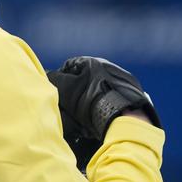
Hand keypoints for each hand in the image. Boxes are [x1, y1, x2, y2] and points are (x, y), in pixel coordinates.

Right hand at [47, 56, 161, 171]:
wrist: (125, 118)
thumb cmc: (92, 102)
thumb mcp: (67, 89)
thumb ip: (55, 79)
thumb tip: (48, 75)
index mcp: (93, 62)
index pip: (70, 66)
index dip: (61, 79)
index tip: (59, 93)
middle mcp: (109, 68)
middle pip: (86, 79)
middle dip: (77, 92)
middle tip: (73, 107)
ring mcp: (123, 81)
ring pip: (99, 90)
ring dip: (91, 100)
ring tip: (87, 117)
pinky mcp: (132, 95)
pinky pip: (112, 98)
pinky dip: (106, 105)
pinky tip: (102, 118)